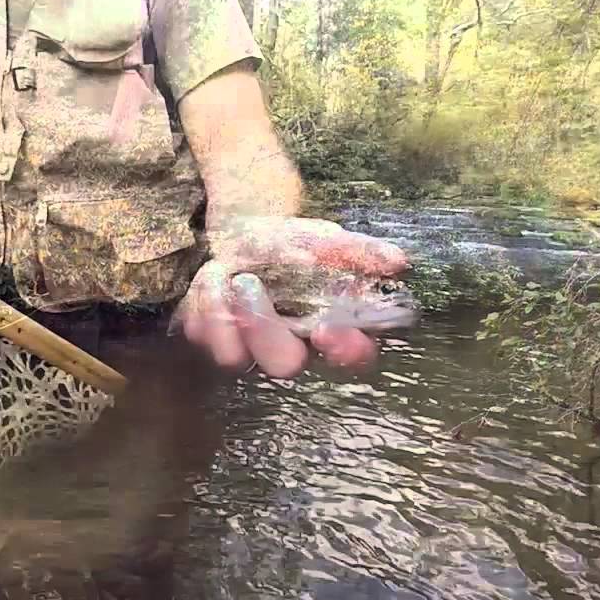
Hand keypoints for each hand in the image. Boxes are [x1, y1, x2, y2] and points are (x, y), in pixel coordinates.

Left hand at [173, 216, 408, 377]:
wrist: (244, 233)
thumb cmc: (293, 245)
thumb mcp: (325, 240)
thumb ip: (359, 251)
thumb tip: (399, 260)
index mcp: (332, 329)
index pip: (352, 358)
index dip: (342, 349)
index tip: (326, 326)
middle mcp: (294, 348)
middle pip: (283, 366)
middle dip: (263, 328)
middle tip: (248, 283)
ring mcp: (250, 351)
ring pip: (232, 358)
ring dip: (221, 313)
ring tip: (221, 272)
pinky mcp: (214, 342)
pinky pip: (200, 337)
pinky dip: (201, 302)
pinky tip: (210, 277)